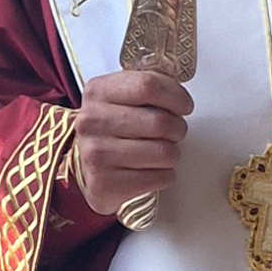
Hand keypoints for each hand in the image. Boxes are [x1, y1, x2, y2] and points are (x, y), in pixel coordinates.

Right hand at [72, 71, 191, 217]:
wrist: (87, 170)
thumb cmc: (112, 131)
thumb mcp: (120, 99)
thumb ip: (147, 89)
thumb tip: (180, 94)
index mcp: (98, 92)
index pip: (147, 86)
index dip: (176, 96)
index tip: (184, 105)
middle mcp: (92, 121)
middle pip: (159, 121)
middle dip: (178, 128)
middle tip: (174, 132)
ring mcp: (96, 154)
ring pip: (164, 152)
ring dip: (173, 154)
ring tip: (162, 152)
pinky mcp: (106, 184)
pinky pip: (160, 178)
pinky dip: (165, 175)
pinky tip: (152, 171)